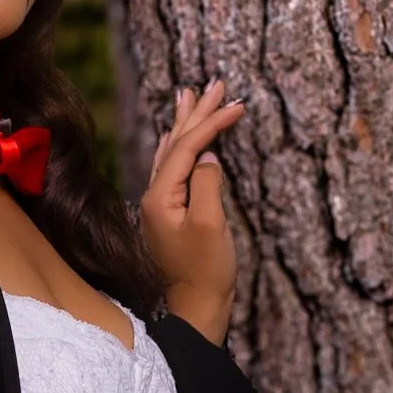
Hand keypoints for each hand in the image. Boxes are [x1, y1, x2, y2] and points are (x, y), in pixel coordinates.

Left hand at [139, 78, 242, 344]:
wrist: (196, 309)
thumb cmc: (206, 271)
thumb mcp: (211, 225)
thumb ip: (206, 184)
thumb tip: (207, 156)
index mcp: (160, 196)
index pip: (187, 146)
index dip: (212, 122)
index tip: (238, 103)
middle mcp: (153, 197)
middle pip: (176, 143)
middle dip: (197, 112)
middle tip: (215, 82)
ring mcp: (159, 206)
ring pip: (172, 153)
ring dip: (185, 123)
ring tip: (191, 95)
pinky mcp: (170, 215)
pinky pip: (173, 168)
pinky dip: (180, 146)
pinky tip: (177, 137)